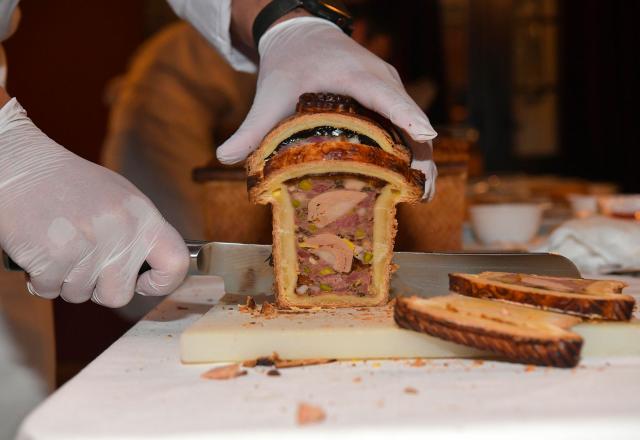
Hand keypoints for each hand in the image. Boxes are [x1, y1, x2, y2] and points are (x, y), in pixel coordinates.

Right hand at [0, 98, 188, 306]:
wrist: (19, 164)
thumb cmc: (69, 183)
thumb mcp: (120, 199)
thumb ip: (139, 233)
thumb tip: (153, 270)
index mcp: (143, 216)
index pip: (175, 262)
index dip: (162, 283)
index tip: (143, 283)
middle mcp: (120, 231)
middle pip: (120, 294)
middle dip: (99, 289)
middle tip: (84, 265)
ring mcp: (86, 245)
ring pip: (80, 295)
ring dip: (66, 281)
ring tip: (59, 248)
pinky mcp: (52, 256)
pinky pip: (49, 291)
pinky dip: (41, 280)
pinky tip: (39, 252)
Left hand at [217, 17, 437, 196]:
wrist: (302, 36)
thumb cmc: (289, 63)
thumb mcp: (270, 93)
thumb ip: (251, 127)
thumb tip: (225, 157)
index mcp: (355, 74)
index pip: (386, 94)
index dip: (406, 115)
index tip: (423, 135)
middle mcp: (381, 79)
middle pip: (411, 117)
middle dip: (420, 154)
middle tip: (421, 192)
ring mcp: (390, 88)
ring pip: (415, 123)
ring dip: (421, 158)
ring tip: (420, 196)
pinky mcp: (390, 97)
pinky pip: (408, 124)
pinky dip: (412, 151)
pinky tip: (409, 182)